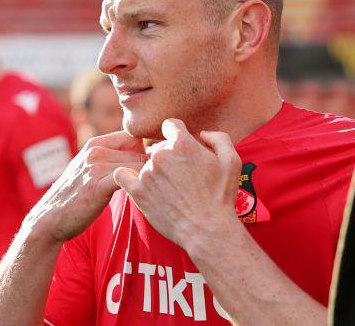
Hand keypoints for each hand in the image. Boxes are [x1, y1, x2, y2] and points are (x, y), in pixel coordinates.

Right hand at [25, 131, 147, 243]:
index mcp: (94, 144)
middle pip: (139, 152)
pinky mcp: (97, 186)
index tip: (143, 172)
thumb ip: (111, 158)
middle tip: (147, 187)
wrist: (51, 218)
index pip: (133, 137)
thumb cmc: (76, 196)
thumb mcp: (89, 168)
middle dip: (146, 169)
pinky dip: (136, 187)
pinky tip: (134, 199)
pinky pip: (128, 179)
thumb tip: (143, 156)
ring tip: (141, 195)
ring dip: (143, 181)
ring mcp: (95, 167)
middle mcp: (95, 151)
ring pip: (138, 166)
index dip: (143, 153)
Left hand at [113, 119, 241, 249]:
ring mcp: (147, 172)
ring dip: (156, 172)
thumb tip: (201, 133)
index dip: (177, 135)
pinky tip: (135, 182)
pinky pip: (122, 175)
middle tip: (183, 178)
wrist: (207, 229)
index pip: (170, 125)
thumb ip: (218, 138)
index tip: (182, 148)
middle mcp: (161, 155)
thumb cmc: (221, 196)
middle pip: (159, 147)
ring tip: (172, 192)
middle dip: (170, 158)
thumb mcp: (232, 161)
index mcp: (182, 144)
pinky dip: (127, 177)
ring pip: (146, 163)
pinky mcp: (137, 191)